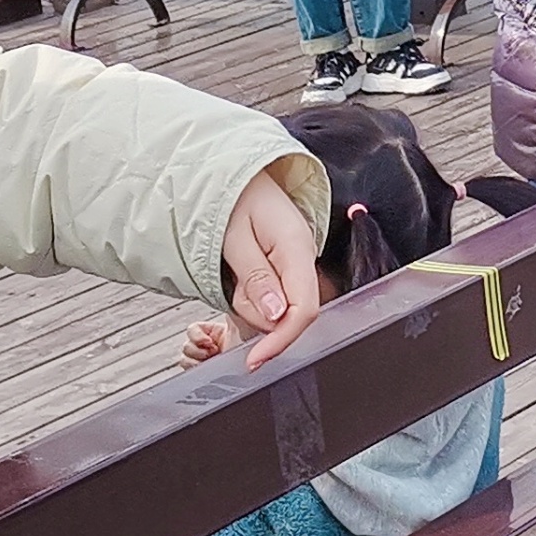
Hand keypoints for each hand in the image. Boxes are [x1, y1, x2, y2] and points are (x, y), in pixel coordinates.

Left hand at [219, 171, 324, 366]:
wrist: (237, 175)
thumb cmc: (233, 198)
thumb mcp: (233, 236)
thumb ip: (255, 277)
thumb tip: (275, 317)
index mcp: (297, 247)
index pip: (303, 309)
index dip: (281, 341)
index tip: (254, 360)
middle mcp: (304, 260)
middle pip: (289, 315)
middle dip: (254, 314)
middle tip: (231, 277)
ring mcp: (296, 267)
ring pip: (276, 311)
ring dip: (248, 302)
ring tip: (234, 265)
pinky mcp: (285, 272)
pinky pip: (271, 300)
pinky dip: (251, 297)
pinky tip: (242, 272)